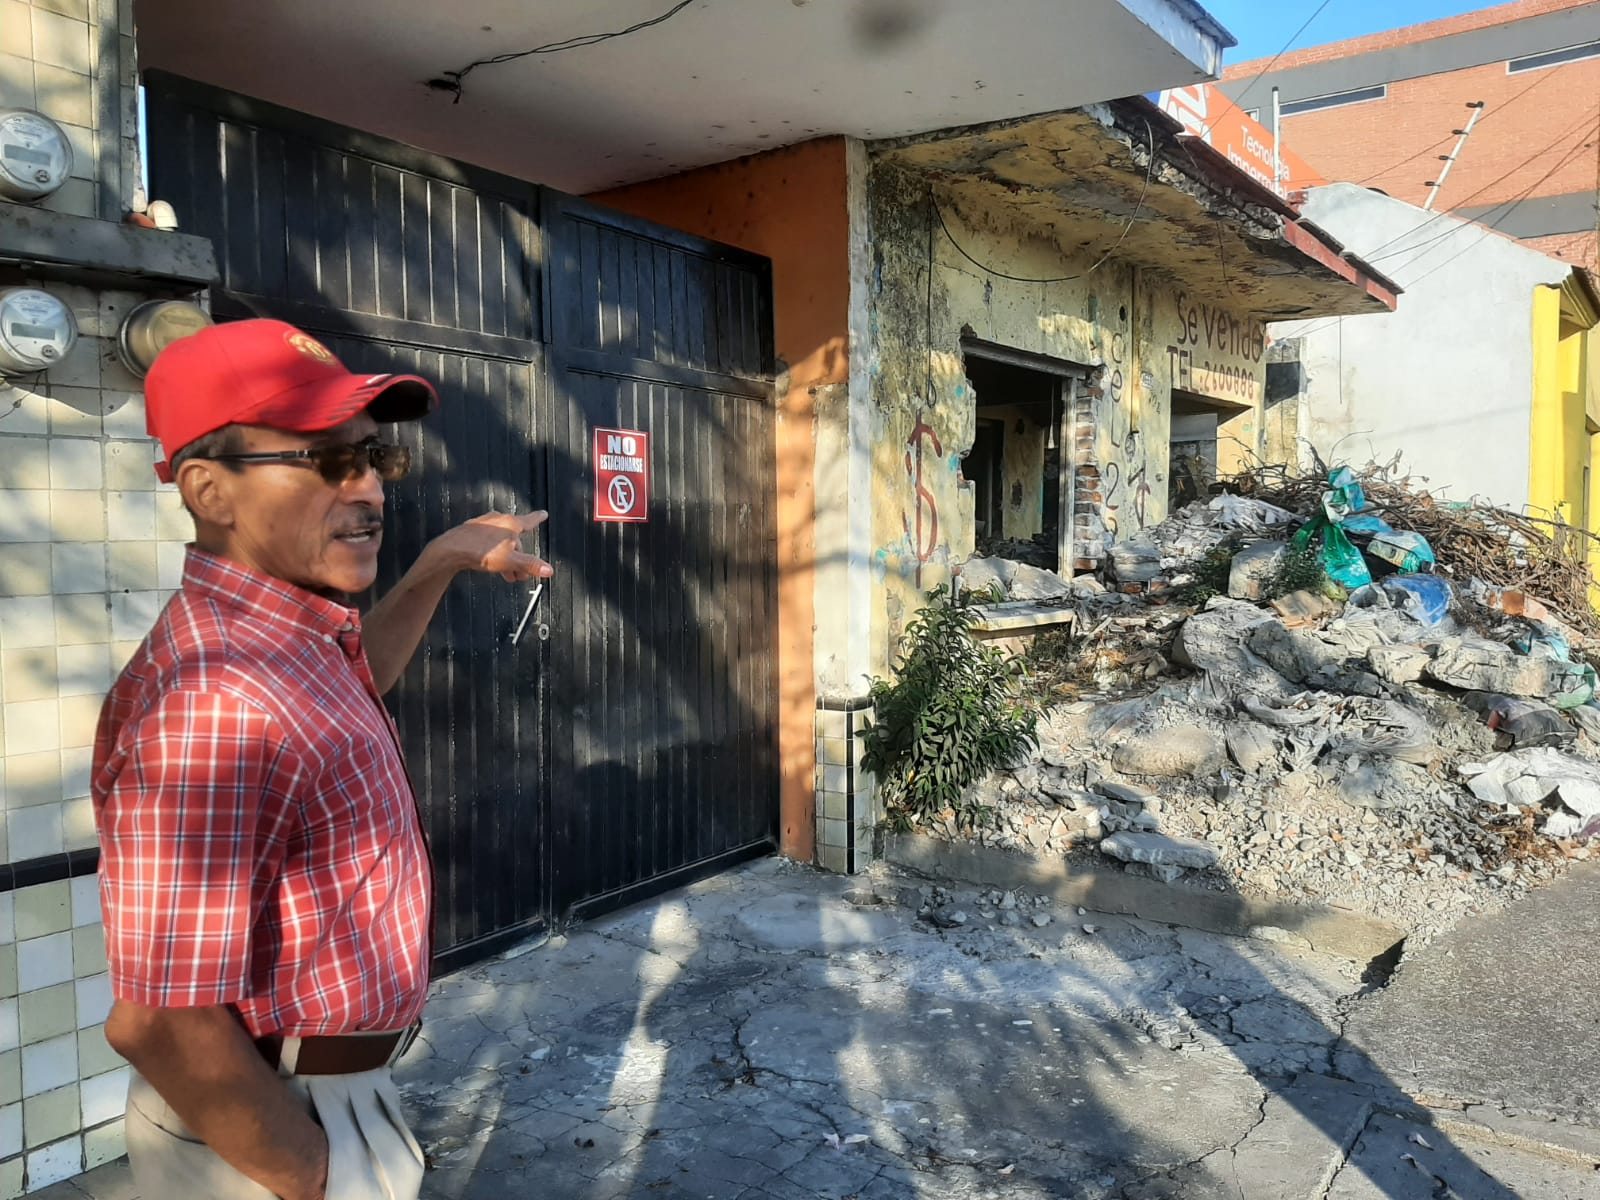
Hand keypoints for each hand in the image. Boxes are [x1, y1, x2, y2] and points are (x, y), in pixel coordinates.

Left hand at [431, 510, 553, 582]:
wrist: (451, 550)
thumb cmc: (479, 550)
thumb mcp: (510, 561)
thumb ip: (530, 565)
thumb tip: (548, 569)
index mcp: (511, 523)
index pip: (530, 520)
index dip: (538, 518)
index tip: (543, 514)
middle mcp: (498, 520)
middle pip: (515, 538)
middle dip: (519, 556)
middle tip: (520, 573)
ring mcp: (484, 524)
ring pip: (501, 541)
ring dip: (506, 557)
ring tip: (505, 573)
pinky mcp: (472, 531)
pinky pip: (488, 541)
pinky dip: (493, 552)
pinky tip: (489, 563)